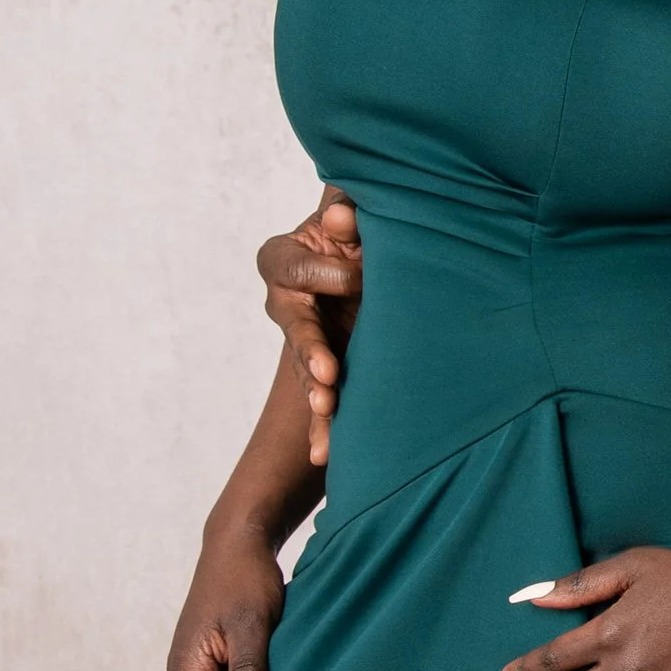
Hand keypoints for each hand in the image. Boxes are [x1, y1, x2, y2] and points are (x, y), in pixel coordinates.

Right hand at [259, 190, 361, 465]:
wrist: (384, 267)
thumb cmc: (367, 233)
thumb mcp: (360, 220)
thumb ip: (349, 215)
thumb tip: (341, 218)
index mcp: (286, 259)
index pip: (291, 267)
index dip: (324, 274)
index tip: (359, 276)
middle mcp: (287, 303)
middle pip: (294, 327)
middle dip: (310, 351)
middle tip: (327, 373)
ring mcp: (304, 340)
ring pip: (305, 370)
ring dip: (317, 393)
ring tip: (327, 410)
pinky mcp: (324, 370)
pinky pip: (320, 404)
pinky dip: (324, 429)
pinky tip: (324, 455)